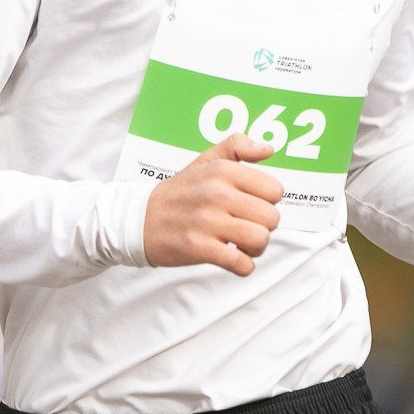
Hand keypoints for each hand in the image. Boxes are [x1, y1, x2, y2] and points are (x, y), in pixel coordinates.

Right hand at [143, 135, 284, 276]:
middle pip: (271, 218)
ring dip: (255, 248)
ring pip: (260, 239)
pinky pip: (241, 263)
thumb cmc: (178, 193)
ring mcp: (207, 221)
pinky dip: (243, 266)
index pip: (275, 190)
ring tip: (241, 244)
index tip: (251, 206)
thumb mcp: (205, 160)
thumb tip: (269, 149)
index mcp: (222, 171)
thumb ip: (238, 147)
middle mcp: (216, 193)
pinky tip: (232, 259)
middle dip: (263, 226)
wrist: (139, 219)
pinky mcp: (199, 247)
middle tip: (245, 227)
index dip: (267, 202)